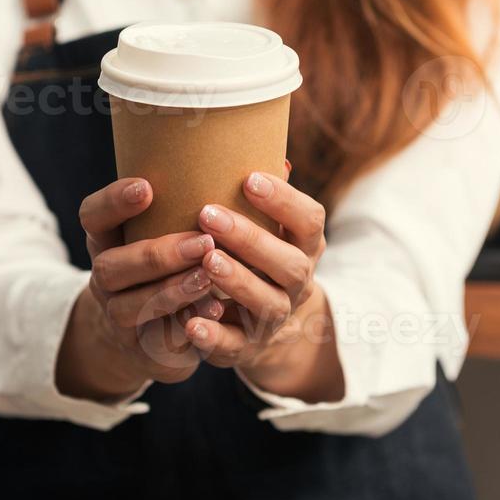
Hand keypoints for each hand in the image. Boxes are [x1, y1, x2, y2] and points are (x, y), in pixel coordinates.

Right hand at [54, 178, 224, 400]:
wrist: (154, 329)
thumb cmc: (175, 262)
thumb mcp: (173, 229)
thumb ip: (205, 200)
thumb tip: (282, 166)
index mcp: (108, 238)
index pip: (92, 215)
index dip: (113, 202)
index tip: (148, 187)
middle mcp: (106, 276)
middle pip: (111, 267)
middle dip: (160, 254)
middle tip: (205, 241)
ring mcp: (119, 316)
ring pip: (132, 308)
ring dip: (174, 290)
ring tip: (211, 275)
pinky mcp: (142, 349)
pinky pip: (159, 341)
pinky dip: (188, 328)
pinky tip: (216, 313)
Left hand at [183, 171, 343, 403]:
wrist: (262, 324)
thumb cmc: (257, 256)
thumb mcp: (268, 225)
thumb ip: (263, 195)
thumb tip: (270, 152)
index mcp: (304, 245)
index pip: (309, 220)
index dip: (284, 201)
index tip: (249, 178)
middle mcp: (296, 282)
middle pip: (288, 264)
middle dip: (251, 238)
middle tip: (208, 213)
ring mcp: (274, 317)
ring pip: (266, 303)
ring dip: (237, 281)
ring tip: (206, 259)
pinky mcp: (247, 347)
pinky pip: (234, 346)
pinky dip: (213, 335)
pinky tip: (189, 321)